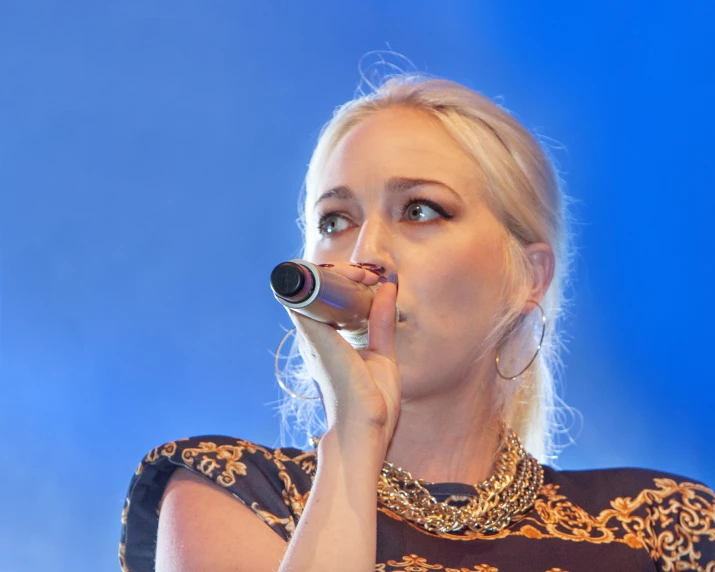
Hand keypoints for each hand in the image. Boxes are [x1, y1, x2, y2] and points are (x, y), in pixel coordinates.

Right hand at [287, 262, 400, 449]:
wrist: (364, 430)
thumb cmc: (372, 403)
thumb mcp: (382, 354)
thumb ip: (381, 323)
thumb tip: (387, 291)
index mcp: (329, 343)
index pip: (326, 302)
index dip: (346, 283)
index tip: (374, 281)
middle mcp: (315, 338)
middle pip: (317, 290)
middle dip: (343, 274)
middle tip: (370, 275)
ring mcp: (312, 336)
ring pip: (312, 288)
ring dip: (337, 273)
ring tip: (364, 274)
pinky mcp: (315, 336)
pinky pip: (307, 296)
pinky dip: (328, 279)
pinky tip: (353, 276)